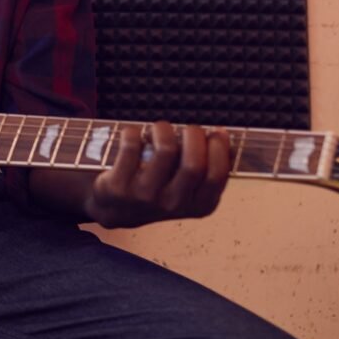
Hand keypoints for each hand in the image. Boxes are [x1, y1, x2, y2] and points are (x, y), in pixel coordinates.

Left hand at [82, 122, 230, 228]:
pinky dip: (134, 132)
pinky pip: (132, 145)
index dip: (220, 149)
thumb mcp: (188, 189)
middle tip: (189, 129)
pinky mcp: (120, 186)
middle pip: (193, 164)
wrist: (116, 209)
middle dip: (195, 136)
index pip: (216, 176)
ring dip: (164, 129)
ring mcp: (146, 196)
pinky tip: (134, 135)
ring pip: (165, 150)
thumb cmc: (158, 191)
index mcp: (198, 206)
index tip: (217, 132)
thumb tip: (222, 134)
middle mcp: (173, 204)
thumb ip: (204, 167)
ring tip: (160, 129)